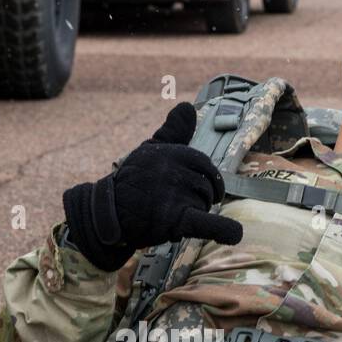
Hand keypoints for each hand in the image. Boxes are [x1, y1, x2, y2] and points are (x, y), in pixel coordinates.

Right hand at [61, 102, 243, 271]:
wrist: (108, 211)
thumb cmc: (132, 180)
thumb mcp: (150, 150)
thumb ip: (173, 131)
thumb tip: (187, 106)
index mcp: (172, 153)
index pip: (204, 165)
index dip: (205, 179)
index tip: (201, 188)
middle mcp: (173, 171)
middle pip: (206, 187)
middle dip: (199, 198)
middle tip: (180, 206)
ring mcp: (173, 195)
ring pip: (204, 205)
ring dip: (195, 213)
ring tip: (172, 216)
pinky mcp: (172, 220)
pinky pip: (205, 223)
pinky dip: (222, 230)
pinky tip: (234, 235)